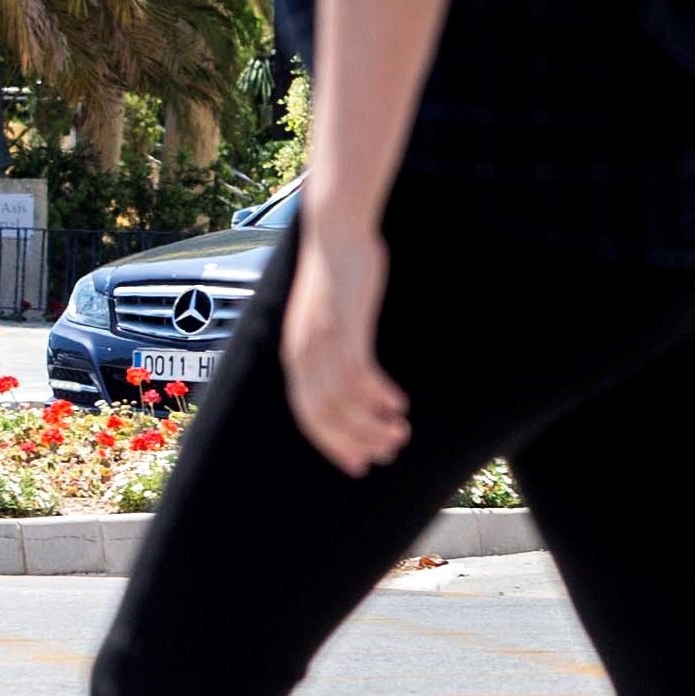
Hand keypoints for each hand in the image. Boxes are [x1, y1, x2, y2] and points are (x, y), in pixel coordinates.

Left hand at [279, 225, 410, 476]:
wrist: (335, 232)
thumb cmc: (337, 272)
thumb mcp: (327, 315)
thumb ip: (330, 344)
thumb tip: (344, 368)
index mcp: (296, 355)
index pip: (308, 415)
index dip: (333, 444)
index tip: (358, 463)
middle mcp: (302, 354)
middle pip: (323, 416)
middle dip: (354, 442)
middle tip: (384, 455)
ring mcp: (321, 342)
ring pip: (342, 401)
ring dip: (371, 424)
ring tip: (398, 435)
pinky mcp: (344, 327)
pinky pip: (359, 374)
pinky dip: (377, 395)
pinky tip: (398, 405)